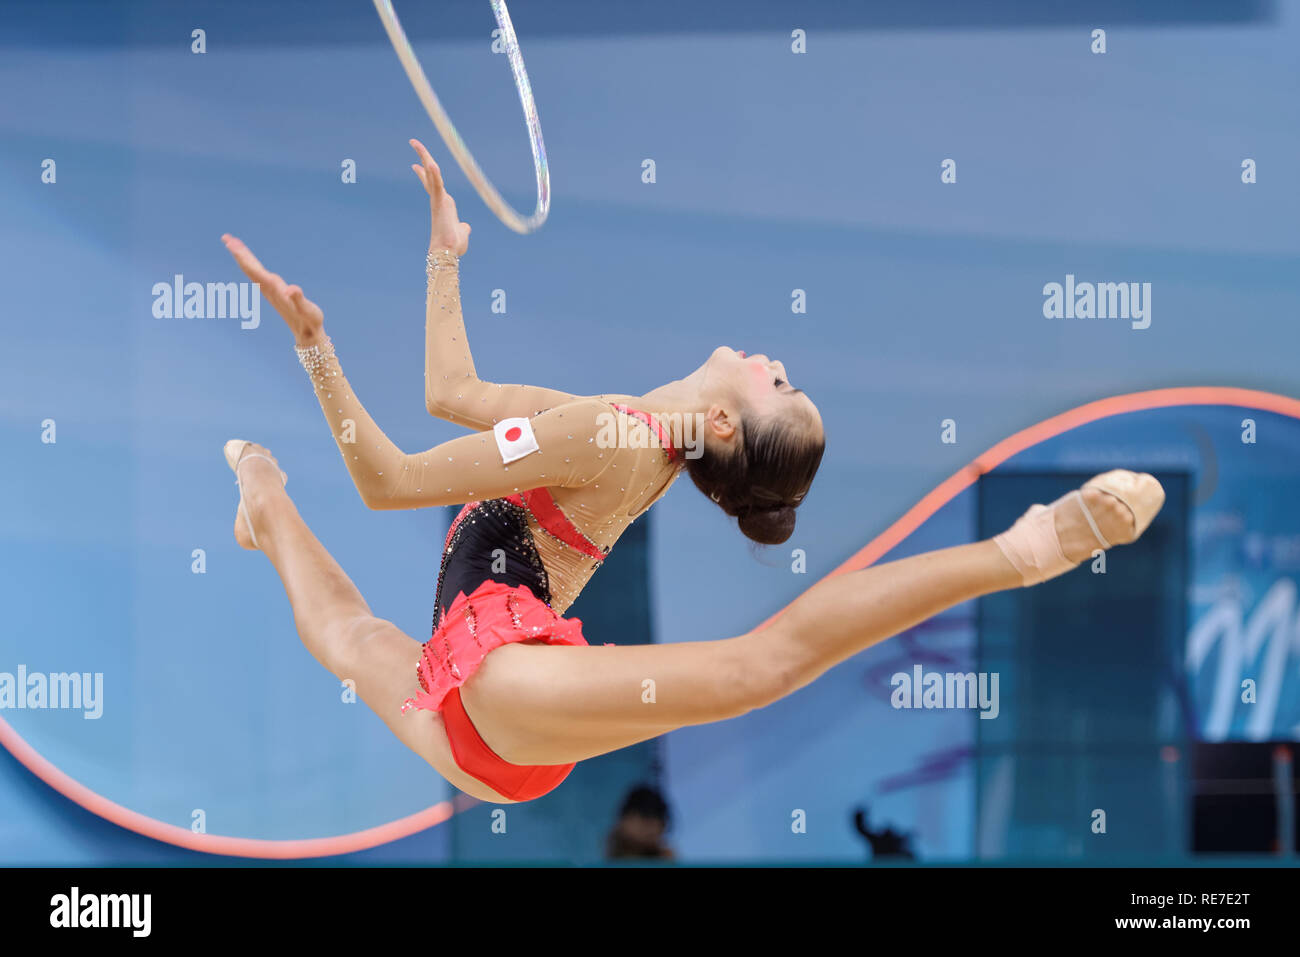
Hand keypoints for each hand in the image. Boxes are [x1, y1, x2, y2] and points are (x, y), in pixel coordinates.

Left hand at [221, 234, 324, 345]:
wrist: (307, 334)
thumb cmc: (309, 320)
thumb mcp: (307, 310)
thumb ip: (298, 299)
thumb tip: (291, 289)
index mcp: (274, 289)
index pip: (255, 270)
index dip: (244, 257)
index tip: (232, 245)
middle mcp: (268, 289)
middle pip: (250, 268)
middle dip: (239, 253)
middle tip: (226, 238)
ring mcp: (269, 290)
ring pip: (252, 271)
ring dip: (243, 257)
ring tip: (233, 244)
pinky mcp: (273, 292)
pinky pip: (258, 275)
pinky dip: (251, 265)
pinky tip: (249, 262)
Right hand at [410, 138, 470, 255]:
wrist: (448, 252)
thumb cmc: (453, 246)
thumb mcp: (461, 232)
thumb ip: (463, 227)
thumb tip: (465, 227)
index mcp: (444, 204)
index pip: (433, 184)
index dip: (425, 174)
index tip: (415, 165)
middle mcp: (440, 199)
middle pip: (430, 174)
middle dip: (422, 157)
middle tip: (413, 142)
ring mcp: (439, 200)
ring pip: (432, 175)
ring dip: (425, 158)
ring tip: (416, 144)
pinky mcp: (440, 203)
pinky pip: (437, 186)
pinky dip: (434, 175)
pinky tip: (432, 164)